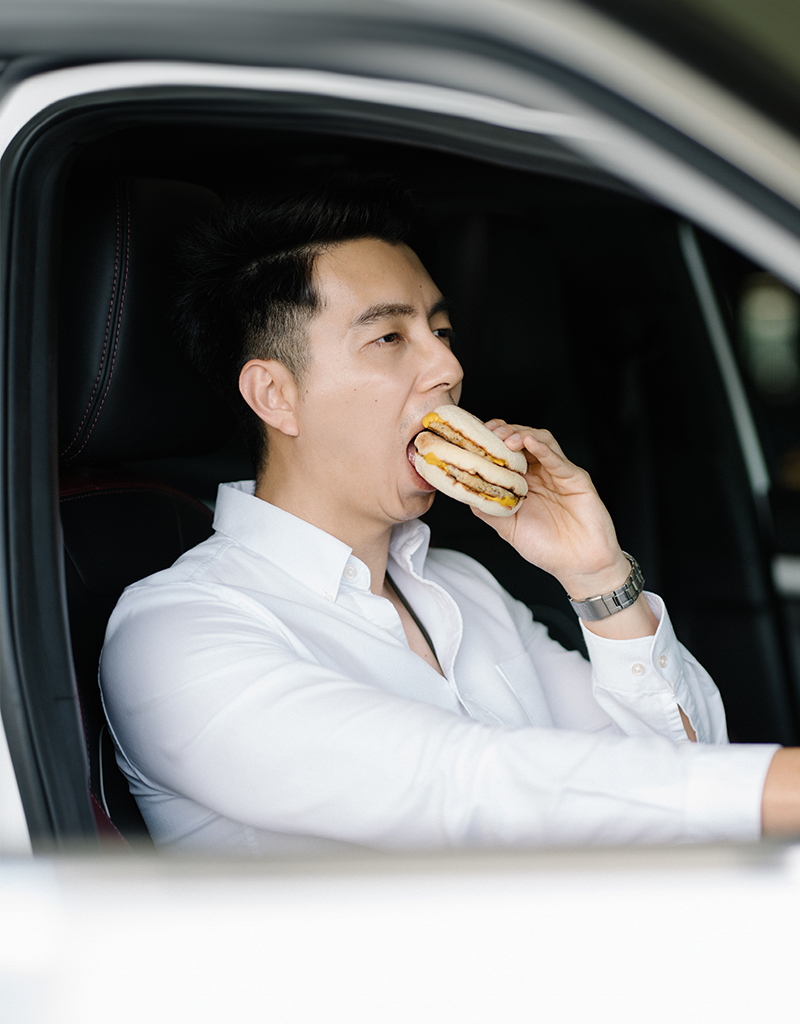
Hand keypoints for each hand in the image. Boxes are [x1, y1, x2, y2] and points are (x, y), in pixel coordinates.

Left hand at [473, 421, 629, 599]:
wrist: (579, 566)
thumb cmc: (549, 548)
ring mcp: (559, 474)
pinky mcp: (576, 479)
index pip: (508, 452)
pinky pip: (558, 459)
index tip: (476, 438)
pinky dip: (543, 448)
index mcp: (525, 483)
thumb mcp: (510, 528)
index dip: (493, 441)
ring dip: (522, 434)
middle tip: (490, 433)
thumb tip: (466, 493)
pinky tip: (529, 442)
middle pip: (523, 440)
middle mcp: (542, 474)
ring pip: (542, 441)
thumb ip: (490, 510)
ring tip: (506, 439)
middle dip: (505, 432)